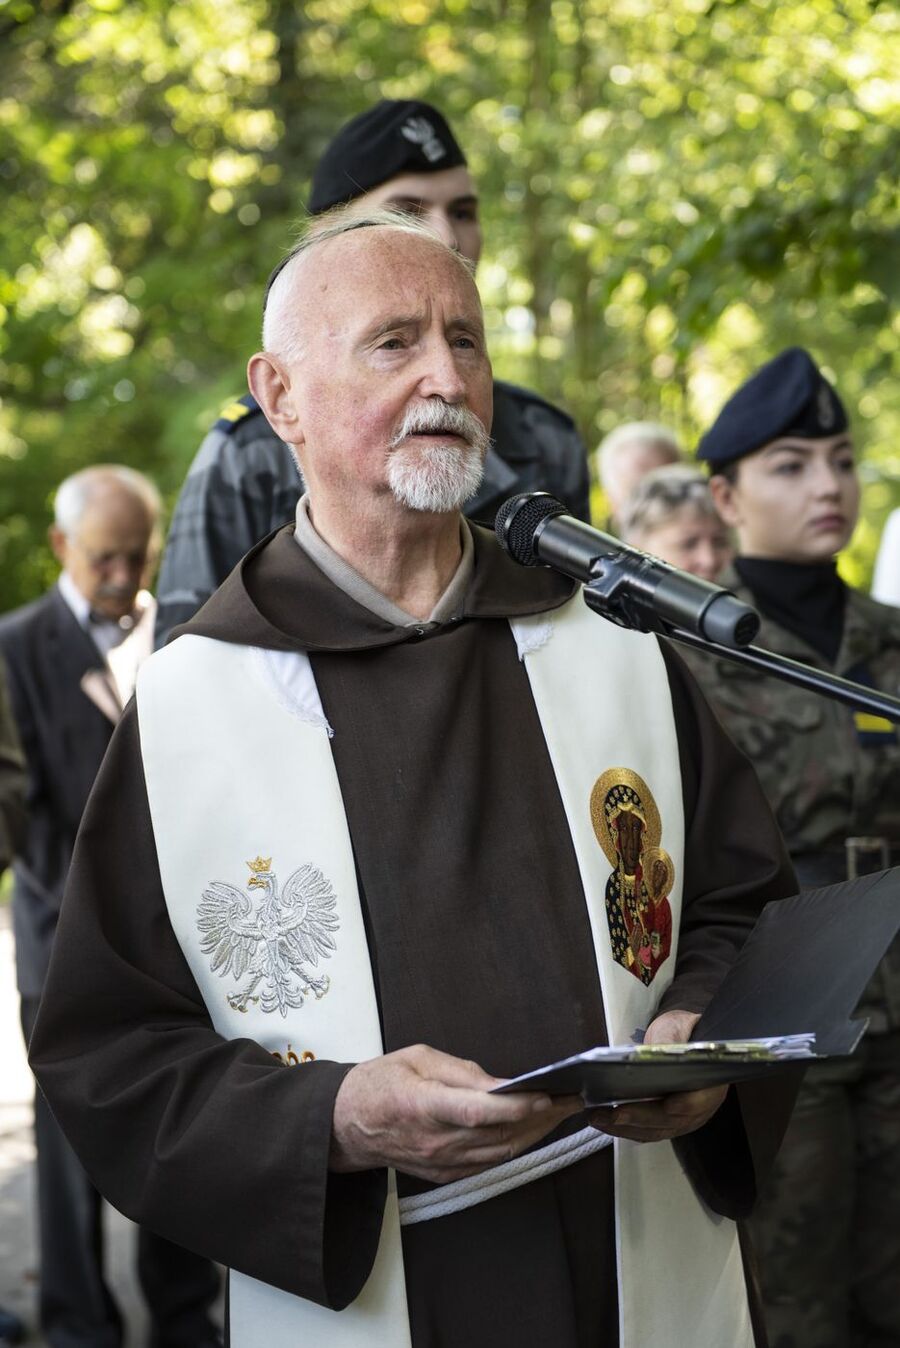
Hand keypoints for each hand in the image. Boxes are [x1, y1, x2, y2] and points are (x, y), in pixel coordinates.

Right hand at [330, 1044, 582, 1183]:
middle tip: (572, 1099)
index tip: (547, 1096)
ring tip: (561, 1112)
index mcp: (424, 1105)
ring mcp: (441, 1162)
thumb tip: (500, 1083)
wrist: (346, 1125)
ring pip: (501, 1152)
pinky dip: (515, 1145)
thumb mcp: (417, 1058)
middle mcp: (436, 1141)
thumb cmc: (380, 1083)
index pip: (479, 1112)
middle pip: (500, 1134)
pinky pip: (489, 1162)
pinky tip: (532, 1129)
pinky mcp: (445, 1173)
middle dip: (542, 1118)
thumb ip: (460, 1071)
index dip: (517, 1107)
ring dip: (535, 1133)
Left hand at [588, 1008, 726, 1143]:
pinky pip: (647, 1131)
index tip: (661, 1106)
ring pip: (655, 1131)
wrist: (687, 1039)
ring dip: (624, 1128)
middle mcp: (699, 1108)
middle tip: (611, 1114)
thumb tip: (649, 1053)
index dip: (677, 1106)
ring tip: (597, 1118)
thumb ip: (667, 1041)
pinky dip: (626, 1129)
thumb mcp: (676, 1028)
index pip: (693, 1102)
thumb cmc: (682, 1032)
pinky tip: (605, 1121)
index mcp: (709, 1084)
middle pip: (668, 1121)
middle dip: (637, 1118)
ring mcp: (684, 1120)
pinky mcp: (667, 1123)